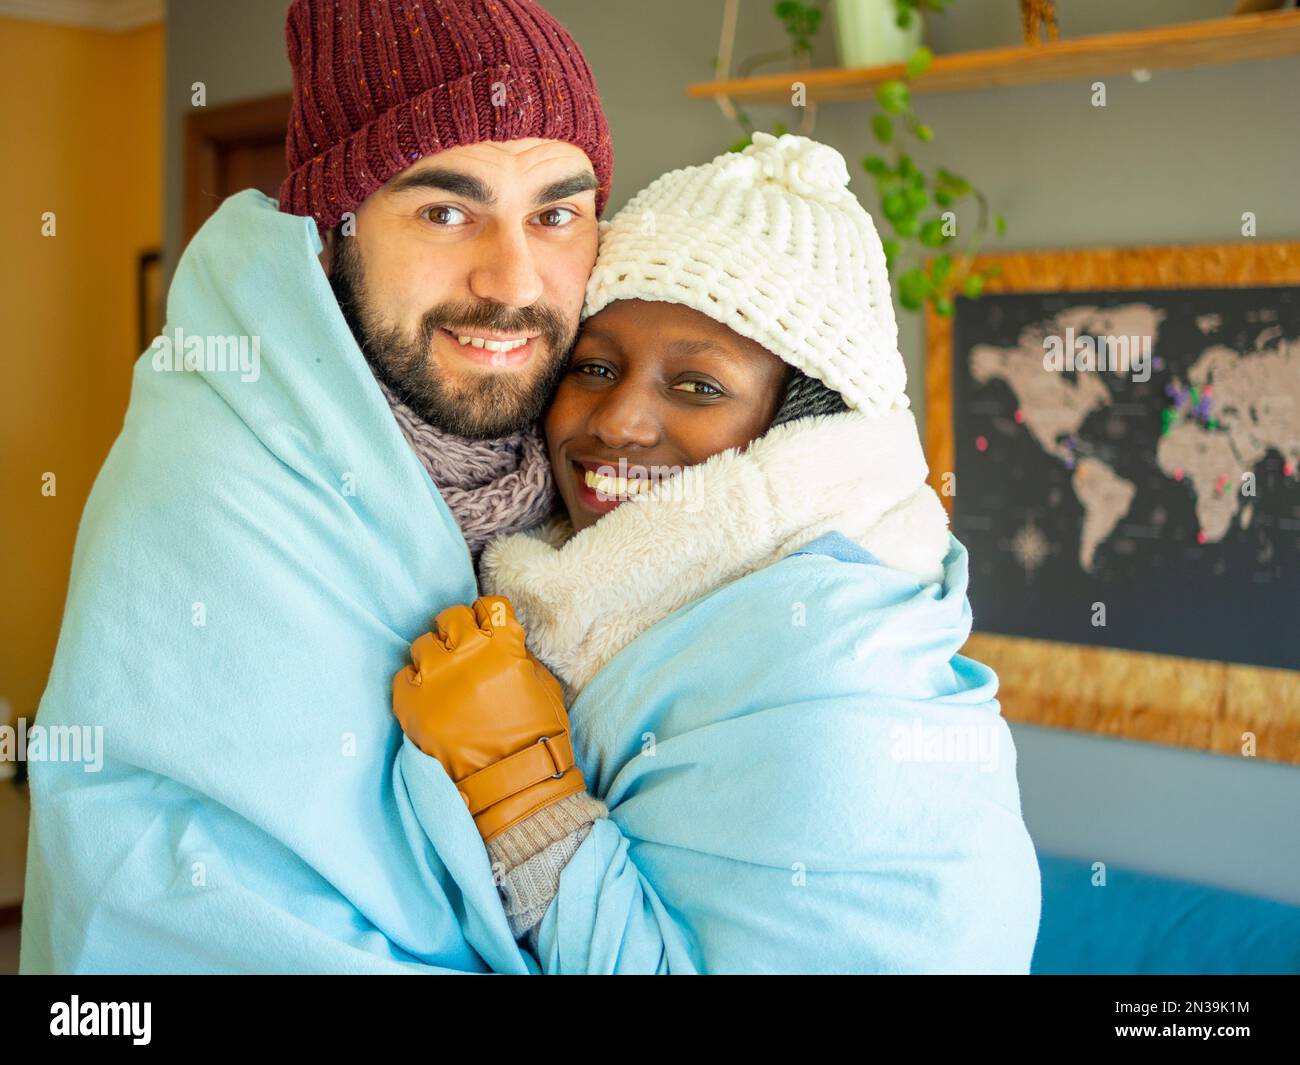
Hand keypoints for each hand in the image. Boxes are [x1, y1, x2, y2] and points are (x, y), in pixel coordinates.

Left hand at [393, 595, 585, 842]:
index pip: (489, 606)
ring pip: (423, 643)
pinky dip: (414, 684)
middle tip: (461, 651)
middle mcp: (468, 655)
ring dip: (434, 657)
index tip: (485, 626)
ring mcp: (436, 679)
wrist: (514, 786)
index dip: (487, 615)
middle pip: (451, 617)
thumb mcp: (544, 686)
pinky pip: (402, 677)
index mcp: (505, 647)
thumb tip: (500, 643)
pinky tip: (427, 698)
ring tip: (442, 679)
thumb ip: (520, 657)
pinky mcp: (412, 705)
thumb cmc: (538, 738)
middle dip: (457, 630)